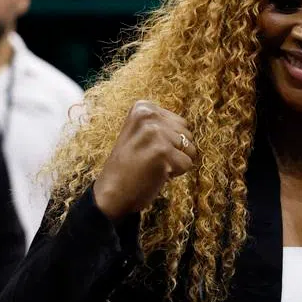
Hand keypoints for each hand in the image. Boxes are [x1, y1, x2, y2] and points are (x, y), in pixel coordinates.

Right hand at [92, 101, 196, 221]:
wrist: (112, 194)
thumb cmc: (130, 166)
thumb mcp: (141, 133)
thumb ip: (161, 124)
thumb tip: (188, 122)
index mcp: (142, 108)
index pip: (181, 123)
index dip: (170, 141)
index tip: (147, 148)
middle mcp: (148, 116)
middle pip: (187, 134)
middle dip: (175, 151)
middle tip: (150, 159)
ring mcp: (154, 133)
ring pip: (190, 149)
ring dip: (176, 162)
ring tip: (153, 165)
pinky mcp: (162, 152)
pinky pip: (188, 164)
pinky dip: (176, 173)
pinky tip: (156, 174)